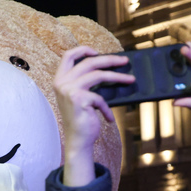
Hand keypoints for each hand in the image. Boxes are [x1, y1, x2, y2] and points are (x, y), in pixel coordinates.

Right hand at [55, 46, 133, 186]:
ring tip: (130, 80)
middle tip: (125, 61)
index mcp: (60, 80)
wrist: (77, 141)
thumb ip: (85, 81)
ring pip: (98, 75)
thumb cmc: (81, 119)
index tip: (98, 52)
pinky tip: (109, 118)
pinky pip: (100, 98)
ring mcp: (69, 90)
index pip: (68, 56)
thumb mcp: (79, 97)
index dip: (83, 50)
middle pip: (89, 62)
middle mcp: (61, 83)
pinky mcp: (79, 99)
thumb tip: (108, 68)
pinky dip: (107, 109)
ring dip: (117, 77)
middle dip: (110, 60)